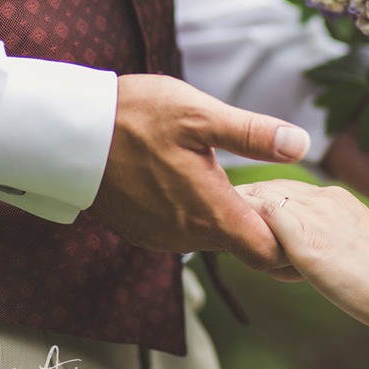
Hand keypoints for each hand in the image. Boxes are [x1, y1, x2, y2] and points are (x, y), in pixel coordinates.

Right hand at [91, 74, 311, 269]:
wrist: (67, 132)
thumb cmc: (133, 117)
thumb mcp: (199, 114)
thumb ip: (253, 133)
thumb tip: (301, 144)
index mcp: (211, 213)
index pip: (269, 253)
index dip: (289, 236)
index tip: (294, 207)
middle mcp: (188, 236)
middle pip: (243, 246)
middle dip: (261, 222)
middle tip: (267, 183)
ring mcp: (162, 237)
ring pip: (212, 238)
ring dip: (225, 214)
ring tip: (229, 176)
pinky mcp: (142, 231)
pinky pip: (183, 232)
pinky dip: (195, 213)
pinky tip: (192, 180)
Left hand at [237, 178, 368, 331]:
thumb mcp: (357, 249)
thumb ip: (333, 243)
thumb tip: (315, 258)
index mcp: (338, 198)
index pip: (286, 189)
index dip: (264, 204)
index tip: (250, 223)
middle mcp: (323, 197)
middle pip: (267, 187)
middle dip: (245, 206)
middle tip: (225, 228)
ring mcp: (312, 213)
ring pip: (258, 198)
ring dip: (239, 216)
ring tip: (222, 236)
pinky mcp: (302, 236)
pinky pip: (257, 218)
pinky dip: (242, 228)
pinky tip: (233, 244)